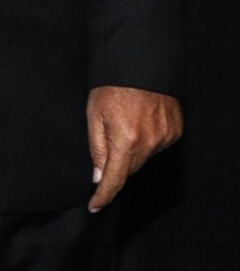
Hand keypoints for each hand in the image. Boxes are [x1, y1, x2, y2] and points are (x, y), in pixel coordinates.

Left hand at [87, 85, 182, 211]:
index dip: (104, 195)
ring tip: (123, 127)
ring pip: (144, 158)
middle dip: (115, 167)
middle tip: (106, 148)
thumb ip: (96, 148)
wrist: (141, 64)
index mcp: (125, 141)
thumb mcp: (94, 116)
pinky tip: (139, 123)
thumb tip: (98, 176)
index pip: (114, 179)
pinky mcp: (176, 130)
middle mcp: (150, 143)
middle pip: (129, 169)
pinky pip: (157, 145)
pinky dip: (146, 142)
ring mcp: (166, 137)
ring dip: (131, 152)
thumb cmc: (112, 87)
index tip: (95, 206)